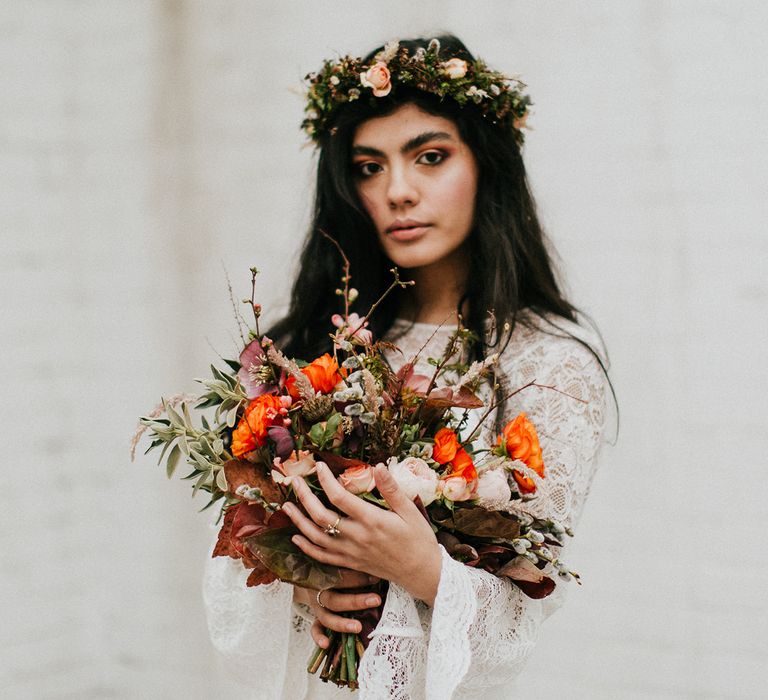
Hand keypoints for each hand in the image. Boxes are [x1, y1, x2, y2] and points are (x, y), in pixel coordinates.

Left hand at [282, 462, 441, 604]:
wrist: (422, 574)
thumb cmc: (419, 539)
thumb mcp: (410, 510)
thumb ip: (391, 489)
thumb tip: (378, 465)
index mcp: (372, 520)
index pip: (340, 497)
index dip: (325, 480)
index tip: (318, 466)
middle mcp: (357, 537)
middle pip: (321, 516)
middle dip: (304, 497)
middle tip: (294, 481)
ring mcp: (351, 552)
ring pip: (316, 537)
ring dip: (299, 520)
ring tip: (286, 505)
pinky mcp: (351, 563)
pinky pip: (323, 557)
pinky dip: (307, 547)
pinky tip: (296, 536)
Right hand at [293, 569, 380, 648]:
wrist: (313, 579)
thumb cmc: (336, 573)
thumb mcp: (342, 567)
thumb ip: (357, 570)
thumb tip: (380, 570)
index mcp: (327, 577)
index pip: (341, 577)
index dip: (358, 578)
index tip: (377, 578)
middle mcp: (321, 593)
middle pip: (336, 599)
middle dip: (356, 601)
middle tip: (376, 600)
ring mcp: (318, 608)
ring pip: (327, 617)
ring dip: (342, 624)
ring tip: (358, 627)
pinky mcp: (316, 620)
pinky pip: (315, 630)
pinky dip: (318, 638)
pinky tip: (326, 644)